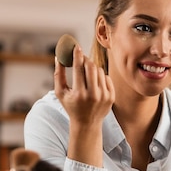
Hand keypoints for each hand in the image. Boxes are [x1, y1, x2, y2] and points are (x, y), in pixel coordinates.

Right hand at [54, 46, 114, 166]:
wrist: (87, 123)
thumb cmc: (71, 106)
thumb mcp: (60, 93)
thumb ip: (58, 74)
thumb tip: (58, 56)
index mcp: (79, 94)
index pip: (78, 69)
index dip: (77, 55)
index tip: (76, 46)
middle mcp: (93, 95)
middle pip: (91, 67)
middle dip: (86, 60)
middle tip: (81, 58)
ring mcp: (104, 96)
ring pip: (100, 71)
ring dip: (92, 69)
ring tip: (86, 75)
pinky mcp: (112, 96)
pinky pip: (107, 77)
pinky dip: (100, 77)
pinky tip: (94, 83)